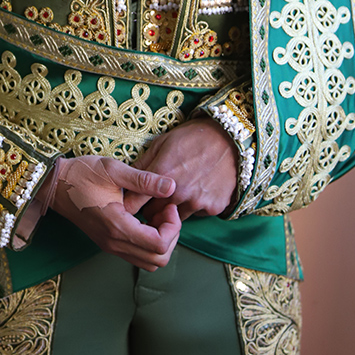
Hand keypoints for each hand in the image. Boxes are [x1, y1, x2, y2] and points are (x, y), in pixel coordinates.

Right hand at [47, 155, 180, 270]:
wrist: (54, 183)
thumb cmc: (82, 173)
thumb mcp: (114, 169)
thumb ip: (144, 179)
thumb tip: (171, 186)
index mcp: (117, 226)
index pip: (159, 245)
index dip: (173, 227)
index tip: (168, 204)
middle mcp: (114, 243)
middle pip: (158, 259)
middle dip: (171, 235)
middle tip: (166, 209)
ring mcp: (110, 246)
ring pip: (149, 262)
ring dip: (161, 241)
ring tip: (157, 214)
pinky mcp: (108, 243)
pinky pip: (137, 255)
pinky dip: (149, 243)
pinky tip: (146, 218)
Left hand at [123, 117, 237, 221]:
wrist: (229, 138)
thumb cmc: (192, 137)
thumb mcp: (162, 143)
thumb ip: (142, 164)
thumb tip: (125, 179)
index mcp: (161, 175)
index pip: (133, 204)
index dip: (130, 203)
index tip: (131, 201)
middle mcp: (178, 193)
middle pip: (152, 215)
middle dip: (150, 208)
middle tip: (154, 196)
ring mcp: (197, 202)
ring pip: (174, 218)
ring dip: (172, 209)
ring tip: (178, 190)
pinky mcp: (213, 208)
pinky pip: (195, 214)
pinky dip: (193, 206)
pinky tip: (197, 189)